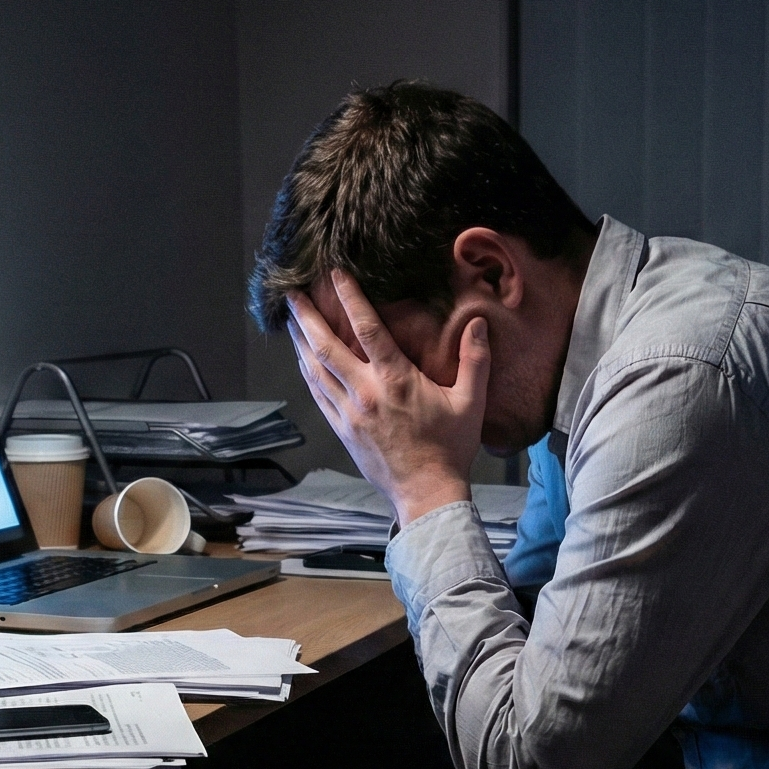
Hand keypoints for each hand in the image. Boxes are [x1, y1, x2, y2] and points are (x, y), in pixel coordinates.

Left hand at [285, 274, 487, 524]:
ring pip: (315, 370)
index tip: (335, 273)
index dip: (350, 297)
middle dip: (306, 317)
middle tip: (291, 293)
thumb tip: (478, 323)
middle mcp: (366, 393)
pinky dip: (307, 373)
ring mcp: (350, 414)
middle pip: (326, 346)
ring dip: (300, 342)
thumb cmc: (450, 449)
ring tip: (291, 320)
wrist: (428, 495)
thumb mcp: (470, 403)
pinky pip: (318, 395)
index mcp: (396, 380)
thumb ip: (475, 360)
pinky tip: (302, 360)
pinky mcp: (343, 431)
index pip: (367, 328)